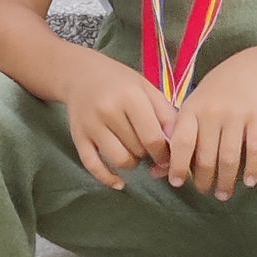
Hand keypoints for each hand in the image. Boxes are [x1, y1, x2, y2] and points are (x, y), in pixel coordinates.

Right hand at [62, 52, 174, 191]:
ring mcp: (91, 126)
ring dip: (132, 163)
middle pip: (137, 149)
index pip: (152, 137)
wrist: (80, 74)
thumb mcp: (146, 88)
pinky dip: (107, 179)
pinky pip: (93, 166)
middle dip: (148, 154)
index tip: (167, 155)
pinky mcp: (78, 137)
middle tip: (149, 148)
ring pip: (119, 160)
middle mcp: (108, 111)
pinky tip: (119, 183)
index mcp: (130, 96)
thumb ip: (165, 114)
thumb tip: (178, 144)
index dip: (164, 152)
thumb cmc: (120, 82)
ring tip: (134, 153)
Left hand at [163, 48, 256, 198]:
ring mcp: (236, 115)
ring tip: (223, 194)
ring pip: (229, 157)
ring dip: (226, 181)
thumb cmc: (213, 95)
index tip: (176, 183)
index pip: (181, 142)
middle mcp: (212, 113)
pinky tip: (249, 182)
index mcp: (191, 110)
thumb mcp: (191, 110)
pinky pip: (255, 149)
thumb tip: (155, 174)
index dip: (177, 165)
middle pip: (205, 156)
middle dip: (204, 179)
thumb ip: (175, 140)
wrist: (249, 69)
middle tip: (205, 191)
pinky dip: (252, 169)